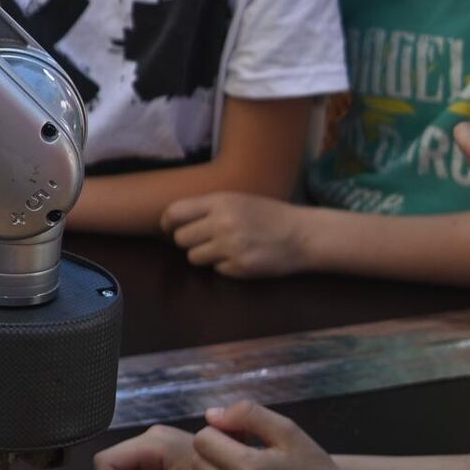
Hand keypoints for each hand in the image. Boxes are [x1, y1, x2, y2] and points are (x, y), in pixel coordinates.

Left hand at [163, 193, 309, 277]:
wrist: (303, 234)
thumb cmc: (269, 215)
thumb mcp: (238, 199)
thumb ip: (208, 207)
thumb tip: (174, 220)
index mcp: (220, 201)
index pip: (175, 213)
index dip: (167, 223)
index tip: (168, 229)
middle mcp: (222, 223)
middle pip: (181, 239)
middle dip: (190, 242)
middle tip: (206, 240)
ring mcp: (231, 246)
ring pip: (194, 258)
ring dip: (205, 256)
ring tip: (226, 249)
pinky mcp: (240, 267)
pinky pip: (216, 270)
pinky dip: (225, 267)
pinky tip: (242, 257)